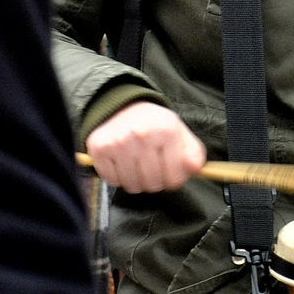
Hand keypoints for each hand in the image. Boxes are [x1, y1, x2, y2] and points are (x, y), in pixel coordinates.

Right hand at [86, 101, 206, 193]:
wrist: (123, 107)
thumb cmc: (156, 125)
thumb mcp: (180, 134)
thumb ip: (193, 153)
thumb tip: (195, 169)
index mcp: (166, 130)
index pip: (174, 178)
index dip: (174, 179)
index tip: (170, 170)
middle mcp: (141, 135)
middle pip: (153, 184)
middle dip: (155, 181)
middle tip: (153, 167)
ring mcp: (118, 142)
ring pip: (132, 186)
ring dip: (137, 181)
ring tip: (138, 165)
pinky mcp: (99, 148)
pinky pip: (112, 181)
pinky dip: (118, 177)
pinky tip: (123, 163)